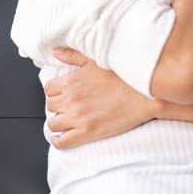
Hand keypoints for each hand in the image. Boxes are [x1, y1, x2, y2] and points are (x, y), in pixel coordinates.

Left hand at [44, 47, 159, 148]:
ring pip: (53, 124)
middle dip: (57, 106)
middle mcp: (71, 100)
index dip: (55, 91)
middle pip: (50, 106)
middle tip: (68, 106)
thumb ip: (73, 56)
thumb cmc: (123, 76)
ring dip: (58, 122)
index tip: (63, 93)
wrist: (143, 95)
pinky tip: (64, 136)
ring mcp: (78, 118)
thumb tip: (55, 51)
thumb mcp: (95, 60)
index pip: (49, 89)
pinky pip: (62, 142)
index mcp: (71, 81)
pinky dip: (59, 140)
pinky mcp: (87, 132)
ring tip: (67, 120)